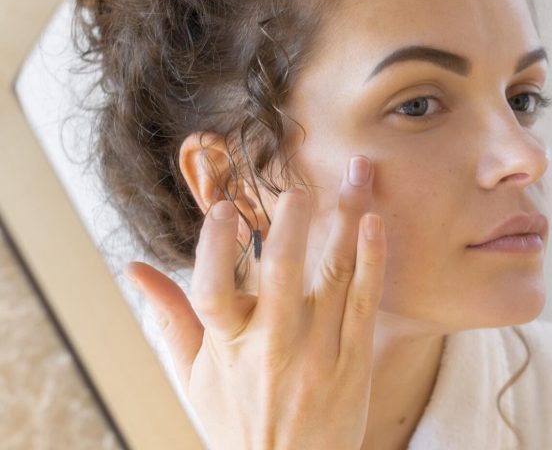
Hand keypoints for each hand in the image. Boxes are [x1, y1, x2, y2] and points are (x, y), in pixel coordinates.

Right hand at [125, 156, 385, 449]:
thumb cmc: (236, 420)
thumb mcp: (193, 376)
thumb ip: (169, 317)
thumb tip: (132, 268)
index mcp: (226, 347)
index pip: (211, 293)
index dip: (214, 250)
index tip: (222, 209)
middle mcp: (272, 348)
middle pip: (281, 276)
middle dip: (292, 226)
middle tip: (299, 188)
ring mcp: (318, 353)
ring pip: (334, 277)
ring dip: (347, 221)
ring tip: (357, 175)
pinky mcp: (355, 361)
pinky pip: (366, 302)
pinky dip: (372, 260)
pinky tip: (375, 224)